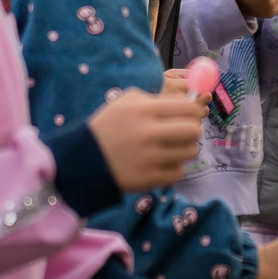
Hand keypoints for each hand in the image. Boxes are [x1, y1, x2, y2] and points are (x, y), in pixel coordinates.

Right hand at [85, 89, 203, 189]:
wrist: (84, 160)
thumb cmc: (109, 126)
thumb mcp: (127, 102)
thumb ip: (157, 99)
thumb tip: (188, 103)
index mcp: (144, 111)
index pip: (188, 108)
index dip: (193, 111)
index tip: (190, 115)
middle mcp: (148, 134)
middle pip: (193, 130)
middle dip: (191, 130)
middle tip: (182, 132)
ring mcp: (149, 158)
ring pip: (189, 152)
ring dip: (183, 149)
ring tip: (169, 148)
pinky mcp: (149, 179)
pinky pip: (178, 172)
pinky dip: (172, 168)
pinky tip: (159, 162)